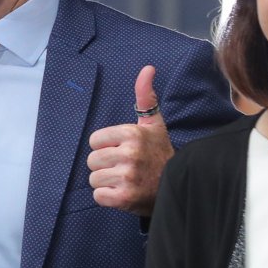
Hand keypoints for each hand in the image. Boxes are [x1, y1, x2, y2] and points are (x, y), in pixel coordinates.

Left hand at [88, 65, 174, 216]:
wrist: (175, 186)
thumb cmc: (159, 153)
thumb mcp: (154, 124)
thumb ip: (145, 97)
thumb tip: (147, 68)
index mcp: (132, 134)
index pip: (94, 140)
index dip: (106, 147)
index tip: (123, 151)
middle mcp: (130, 154)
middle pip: (92, 160)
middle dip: (105, 165)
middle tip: (125, 168)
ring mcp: (127, 176)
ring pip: (94, 178)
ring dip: (106, 182)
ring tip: (125, 180)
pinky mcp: (124, 198)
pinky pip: (98, 196)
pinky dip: (108, 198)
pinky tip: (124, 192)